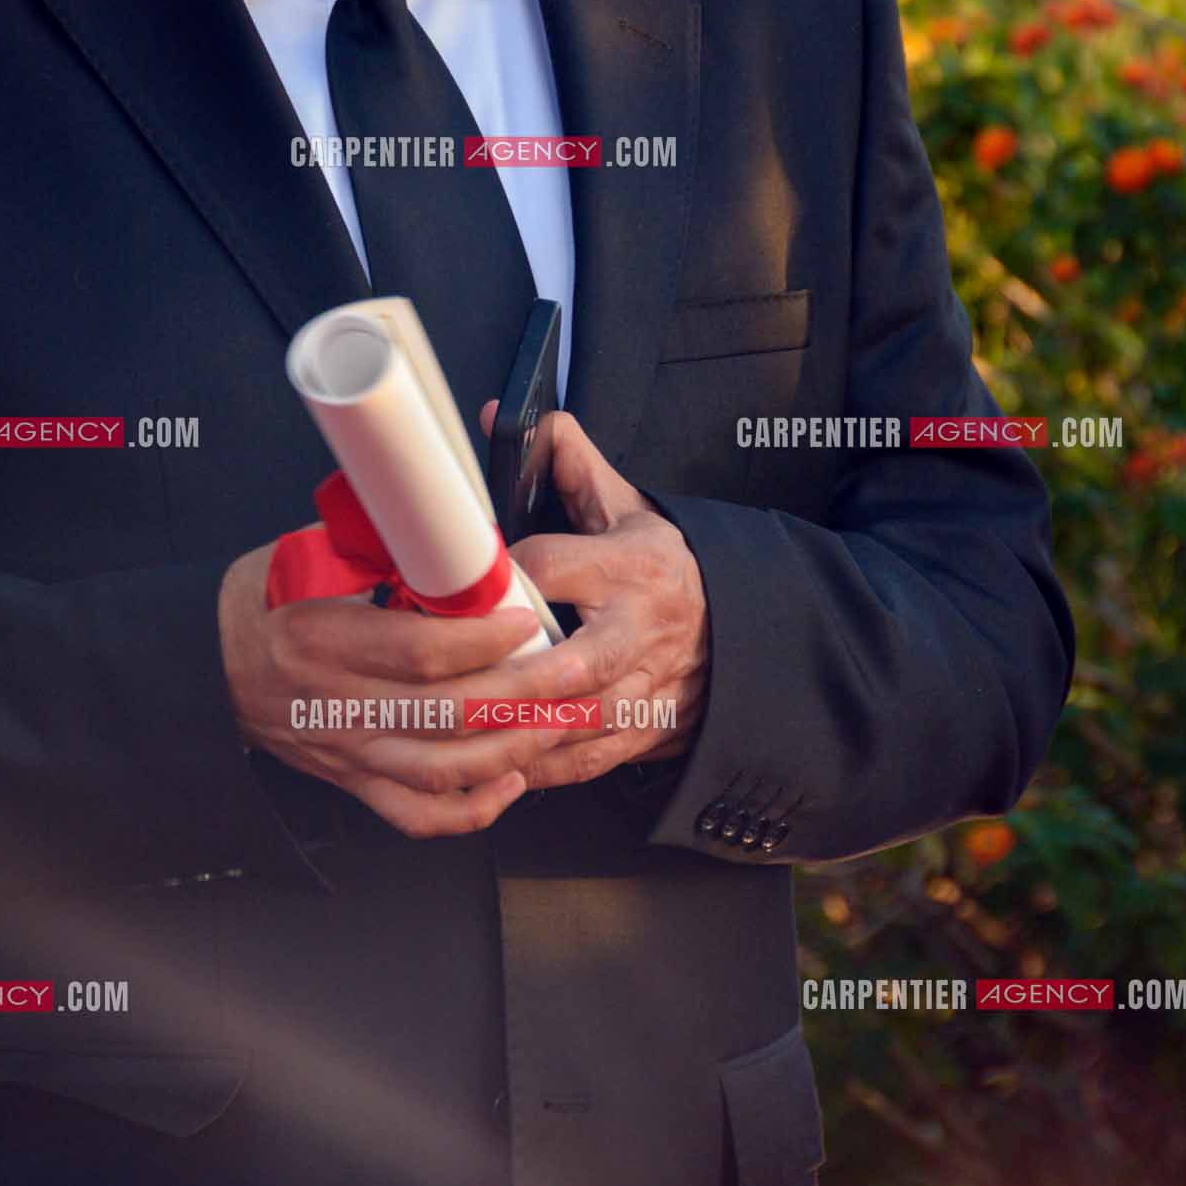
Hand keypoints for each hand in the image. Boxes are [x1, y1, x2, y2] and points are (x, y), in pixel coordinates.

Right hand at [217, 540, 560, 836]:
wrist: (208, 661)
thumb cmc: (264, 599)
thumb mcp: (311, 555)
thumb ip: (379, 547)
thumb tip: (452, 532)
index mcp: (322, 639)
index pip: (417, 651)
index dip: (481, 640)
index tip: (523, 617)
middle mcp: (336, 704)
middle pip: (448, 713)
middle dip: (523, 695)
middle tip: (573, 672)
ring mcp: (346, 750)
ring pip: (444, 769)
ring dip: (512, 749)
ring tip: (558, 721)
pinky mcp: (351, 780)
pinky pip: (416, 813)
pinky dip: (470, 809)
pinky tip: (511, 782)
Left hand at [443, 401, 710, 787]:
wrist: (736, 630)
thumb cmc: (662, 568)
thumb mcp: (627, 507)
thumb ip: (572, 463)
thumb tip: (525, 418)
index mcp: (632, 566)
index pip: (555, 567)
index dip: (503, 577)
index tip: (456, 582)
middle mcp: (639, 630)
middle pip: (574, 664)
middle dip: (511, 679)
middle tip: (449, 683)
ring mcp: (644, 687)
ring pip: (579, 722)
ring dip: (518, 732)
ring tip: (458, 732)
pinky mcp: (644, 731)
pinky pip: (588, 759)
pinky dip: (541, 766)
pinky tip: (494, 764)